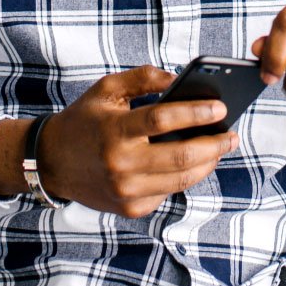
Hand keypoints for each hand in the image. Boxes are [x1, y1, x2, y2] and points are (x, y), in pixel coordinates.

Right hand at [0, 66, 238, 217]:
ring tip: (222, 147)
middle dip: (213, 145)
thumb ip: (144, 77)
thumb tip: (180, 78)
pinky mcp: (130, 208)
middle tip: (232, 134)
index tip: (221, 107)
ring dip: (207, 164)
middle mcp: (121, 165)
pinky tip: (198, 162)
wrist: (53, 162)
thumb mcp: (108, 87)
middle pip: (180, 158)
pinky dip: (186, 177)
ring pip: (180, 180)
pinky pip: (168, 192)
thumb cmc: (86, 118)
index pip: (163, 120)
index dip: (196, 113)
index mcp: (115, 131)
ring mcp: (126, 191)